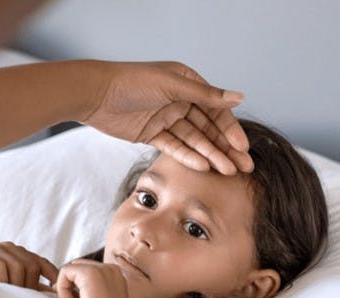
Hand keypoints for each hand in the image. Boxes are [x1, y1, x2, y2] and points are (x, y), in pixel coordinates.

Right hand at [0, 242, 57, 289]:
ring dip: (18, 285)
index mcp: (18, 254)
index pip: (42, 262)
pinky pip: (2, 267)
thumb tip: (49, 297)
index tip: (56, 292)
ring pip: (20, 266)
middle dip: (31, 286)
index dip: (52, 276)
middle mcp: (10, 248)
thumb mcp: (5, 284)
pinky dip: (3, 281)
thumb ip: (23, 286)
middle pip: (33, 265)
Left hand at [55, 259, 135, 297]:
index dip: (75, 287)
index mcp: (115, 275)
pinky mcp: (90, 274)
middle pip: (77, 267)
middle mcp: (110, 268)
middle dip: (69, 286)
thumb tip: (63, 286)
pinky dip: (63, 291)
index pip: (86, 270)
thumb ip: (89, 291)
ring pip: (70, 269)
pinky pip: (65, 272)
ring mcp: (102, 269)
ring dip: (66, 290)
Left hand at [81, 61, 253, 174]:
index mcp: (188, 84)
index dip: (230, 129)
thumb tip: (240, 97)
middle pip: (208, 128)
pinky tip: (203, 167)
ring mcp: (166, 118)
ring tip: (227, 172)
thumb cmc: (132, 82)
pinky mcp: (151, 134)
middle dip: (226, 147)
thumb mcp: (172, 86)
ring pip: (194, 140)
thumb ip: (206, 95)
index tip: (243, 148)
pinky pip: (174, 147)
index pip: (216, 109)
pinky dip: (188, 157)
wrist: (94, 94)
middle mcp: (179, 100)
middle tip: (244, 168)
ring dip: (211, 155)